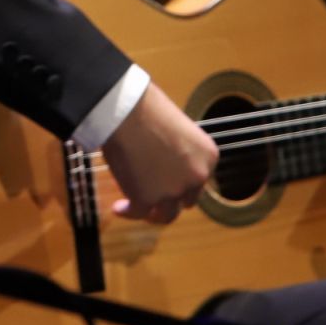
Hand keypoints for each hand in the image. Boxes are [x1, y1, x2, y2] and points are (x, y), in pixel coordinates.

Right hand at [101, 82, 218, 224]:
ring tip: (137, 206)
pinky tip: (117, 207)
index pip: (200, 180)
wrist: (126, 110)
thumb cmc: (147, 108)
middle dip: (171, 198)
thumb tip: (165, 164)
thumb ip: (179, 151)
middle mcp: (196, 177)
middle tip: (153, 193)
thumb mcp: (178, 129)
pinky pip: (138, 213)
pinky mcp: (146, 200)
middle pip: (187, 200)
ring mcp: (172, 191)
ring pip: (166, 215)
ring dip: (153, 212)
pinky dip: (127, 212)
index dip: (182, 182)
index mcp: (208, 157)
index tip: (167, 181)